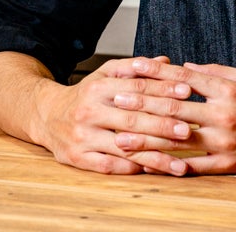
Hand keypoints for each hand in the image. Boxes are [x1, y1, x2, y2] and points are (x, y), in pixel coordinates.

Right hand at [26, 56, 195, 175]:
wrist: (46, 115)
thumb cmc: (85, 94)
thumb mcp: (105, 75)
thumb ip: (135, 69)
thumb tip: (167, 62)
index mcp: (98, 86)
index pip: (136, 88)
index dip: (163, 89)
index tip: (187, 93)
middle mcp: (89, 110)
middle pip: (132, 119)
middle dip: (163, 125)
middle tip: (189, 130)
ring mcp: (82, 136)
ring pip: (124, 146)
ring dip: (155, 156)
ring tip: (181, 163)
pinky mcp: (77, 157)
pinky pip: (110, 166)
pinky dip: (133, 169)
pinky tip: (155, 172)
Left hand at [110, 59, 235, 174]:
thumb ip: (215, 71)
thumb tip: (184, 65)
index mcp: (227, 89)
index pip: (183, 77)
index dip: (155, 72)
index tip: (132, 68)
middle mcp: (223, 114)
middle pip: (174, 107)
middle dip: (142, 104)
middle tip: (116, 101)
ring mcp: (224, 141)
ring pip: (178, 139)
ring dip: (147, 138)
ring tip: (121, 137)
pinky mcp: (228, 164)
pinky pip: (194, 166)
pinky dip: (170, 166)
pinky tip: (150, 166)